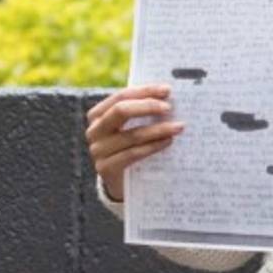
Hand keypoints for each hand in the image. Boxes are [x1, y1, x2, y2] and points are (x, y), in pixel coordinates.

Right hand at [85, 84, 183, 200]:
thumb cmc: (130, 146)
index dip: (145, 91)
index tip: (167, 90)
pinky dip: (153, 146)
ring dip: (158, 129)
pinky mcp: (106, 168)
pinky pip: (134, 153)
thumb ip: (142, 112)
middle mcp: (94, 131)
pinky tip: (168, 141)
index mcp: (98, 114)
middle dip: (148, 106)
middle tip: (169, 107)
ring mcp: (98, 150)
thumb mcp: (131, 127)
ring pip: (132, 134)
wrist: (121, 182)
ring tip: (178, 127)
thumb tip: (168, 95)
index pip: (121, 96)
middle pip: (121, 111)